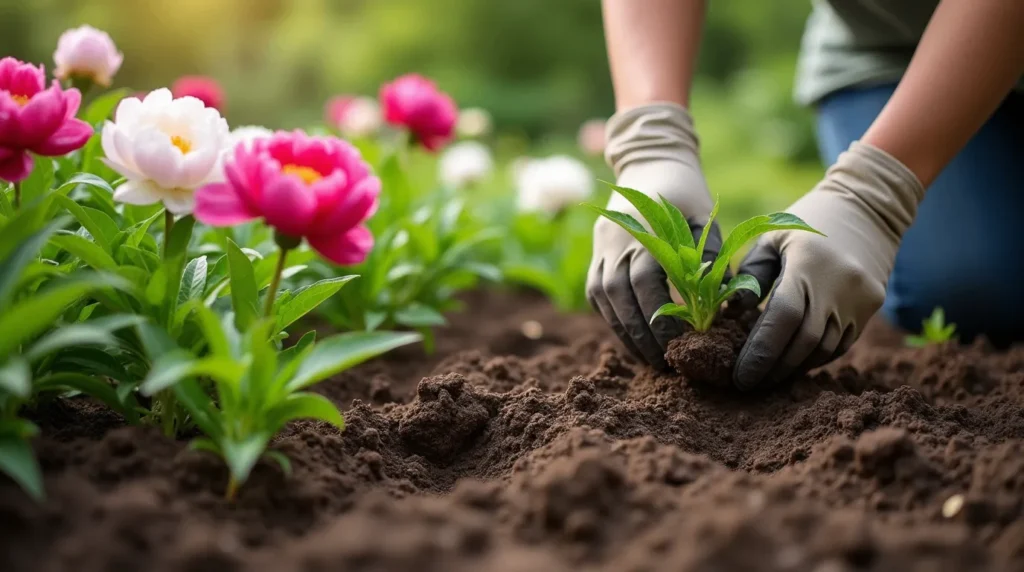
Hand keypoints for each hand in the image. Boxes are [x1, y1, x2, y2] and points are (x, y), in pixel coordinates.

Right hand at [587, 103, 722, 367]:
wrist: (651, 162)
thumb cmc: (687, 193)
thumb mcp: (705, 218)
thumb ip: (710, 257)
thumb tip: (723, 305)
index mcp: (644, 229)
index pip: (646, 283)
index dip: (661, 319)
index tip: (681, 345)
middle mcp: (615, 239)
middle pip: (620, 296)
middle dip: (641, 334)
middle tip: (665, 364)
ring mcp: (601, 246)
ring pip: (603, 298)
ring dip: (624, 332)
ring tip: (648, 358)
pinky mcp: (596, 253)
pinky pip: (597, 292)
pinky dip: (612, 318)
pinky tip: (631, 338)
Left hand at [733, 142, 924, 388]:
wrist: (868, 207)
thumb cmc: (808, 220)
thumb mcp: (771, 237)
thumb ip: (750, 276)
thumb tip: (731, 316)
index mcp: (808, 264)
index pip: (783, 318)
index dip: (760, 351)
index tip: (739, 374)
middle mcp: (839, 285)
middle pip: (804, 342)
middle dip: (773, 368)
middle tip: (748, 382)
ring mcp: (860, 299)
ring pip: (824, 349)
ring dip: (794, 367)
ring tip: (767, 375)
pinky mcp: (871, 307)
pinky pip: (841, 344)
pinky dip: (814, 357)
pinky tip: (793, 361)